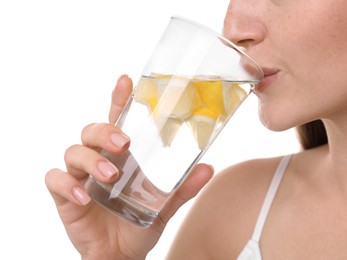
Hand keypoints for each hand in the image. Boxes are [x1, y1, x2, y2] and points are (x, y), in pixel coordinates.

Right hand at [45, 75, 213, 259]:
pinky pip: (56, 180)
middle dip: (105, 132)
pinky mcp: (65, 196)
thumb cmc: (138, 224)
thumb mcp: (164, 205)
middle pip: (92, 131)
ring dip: (91, 160)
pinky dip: (67, 184)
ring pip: (73, 151)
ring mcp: (81, 176)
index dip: (119, 100)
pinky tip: (84, 196)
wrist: (121, 255)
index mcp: (122, 157)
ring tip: (110, 177)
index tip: (125, 81)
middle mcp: (100, 160)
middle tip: (123, 144)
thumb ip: (183, 188)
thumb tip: (208, 168)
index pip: (117, 120)